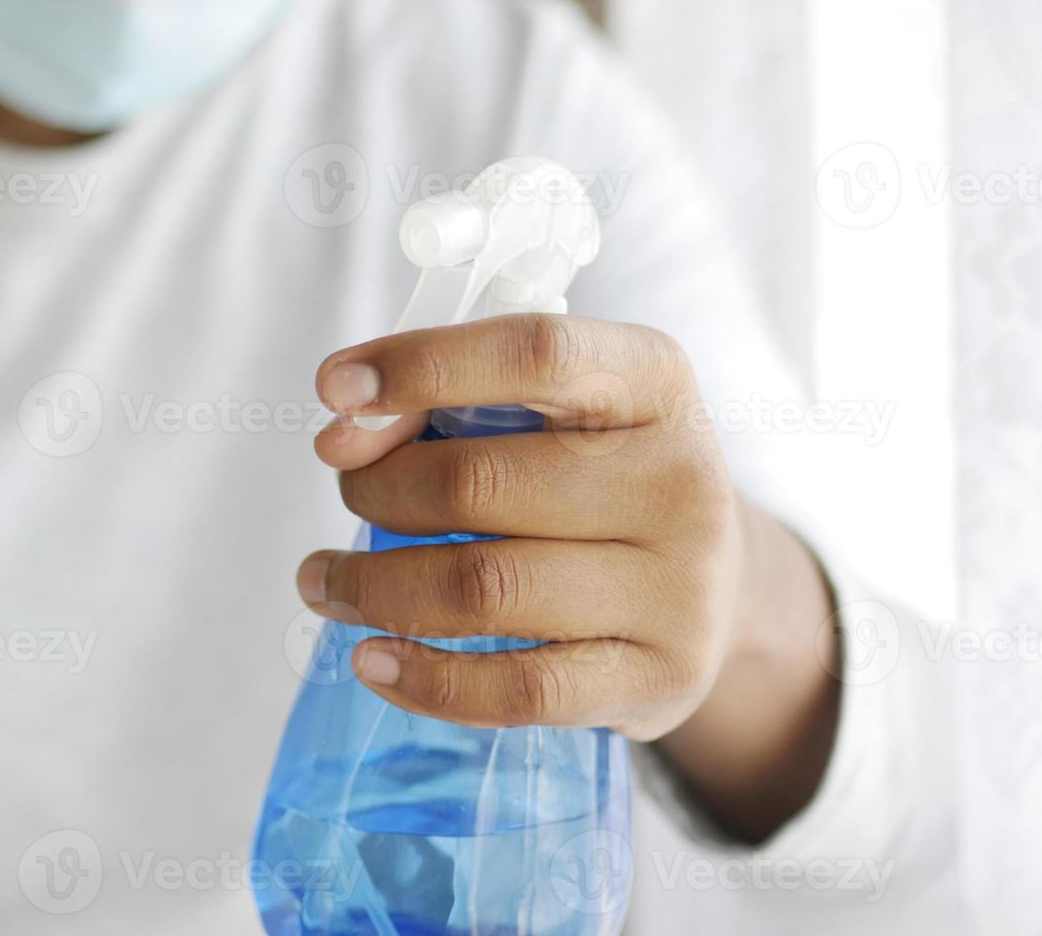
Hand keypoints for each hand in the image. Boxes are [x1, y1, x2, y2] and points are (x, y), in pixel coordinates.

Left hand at [297, 313, 742, 741]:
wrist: (714, 592)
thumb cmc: (600, 483)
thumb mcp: (555, 414)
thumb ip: (453, 404)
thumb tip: (344, 434)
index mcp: (656, 382)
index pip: (535, 353)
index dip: (422, 364)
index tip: (333, 386)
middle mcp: (681, 479)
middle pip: (482, 481)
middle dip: (379, 488)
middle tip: (351, 494)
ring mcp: (679, 587)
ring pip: (484, 588)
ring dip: (374, 586)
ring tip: (327, 581)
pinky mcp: (659, 679)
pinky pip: (516, 689)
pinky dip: (425, 677)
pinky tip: (374, 658)